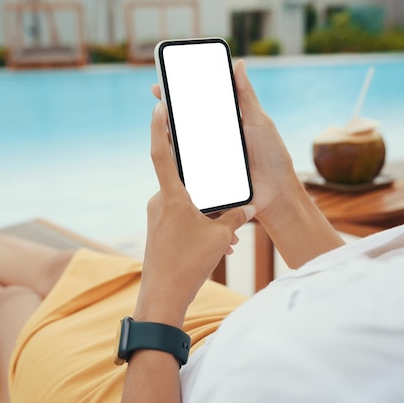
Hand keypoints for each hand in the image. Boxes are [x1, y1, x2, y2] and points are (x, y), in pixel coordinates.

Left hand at [135, 102, 255, 327]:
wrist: (162, 297)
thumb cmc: (188, 265)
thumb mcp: (219, 238)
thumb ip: (234, 217)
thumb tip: (246, 208)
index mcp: (172, 197)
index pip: (161, 153)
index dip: (160, 127)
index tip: (160, 105)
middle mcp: (160, 202)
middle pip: (184, 180)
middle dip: (206, 184)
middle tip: (223, 183)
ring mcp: (157, 218)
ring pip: (186, 203)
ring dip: (207, 213)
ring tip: (227, 235)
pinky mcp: (159, 232)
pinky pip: (181, 219)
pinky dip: (199, 225)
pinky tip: (218, 244)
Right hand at [151, 60, 298, 220]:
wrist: (277, 194)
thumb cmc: (273, 157)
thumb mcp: (259, 121)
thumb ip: (246, 95)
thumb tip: (238, 64)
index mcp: (225, 124)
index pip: (200, 105)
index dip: (182, 94)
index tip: (165, 83)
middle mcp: (214, 140)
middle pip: (187, 125)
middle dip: (169, 112)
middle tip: (159, 98)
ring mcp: (208, 159)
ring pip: (183, 146)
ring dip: (169, 136)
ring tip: (161, 123)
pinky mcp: (206, 178)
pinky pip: (188, 168)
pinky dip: (176, 161)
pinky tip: (168, 151)